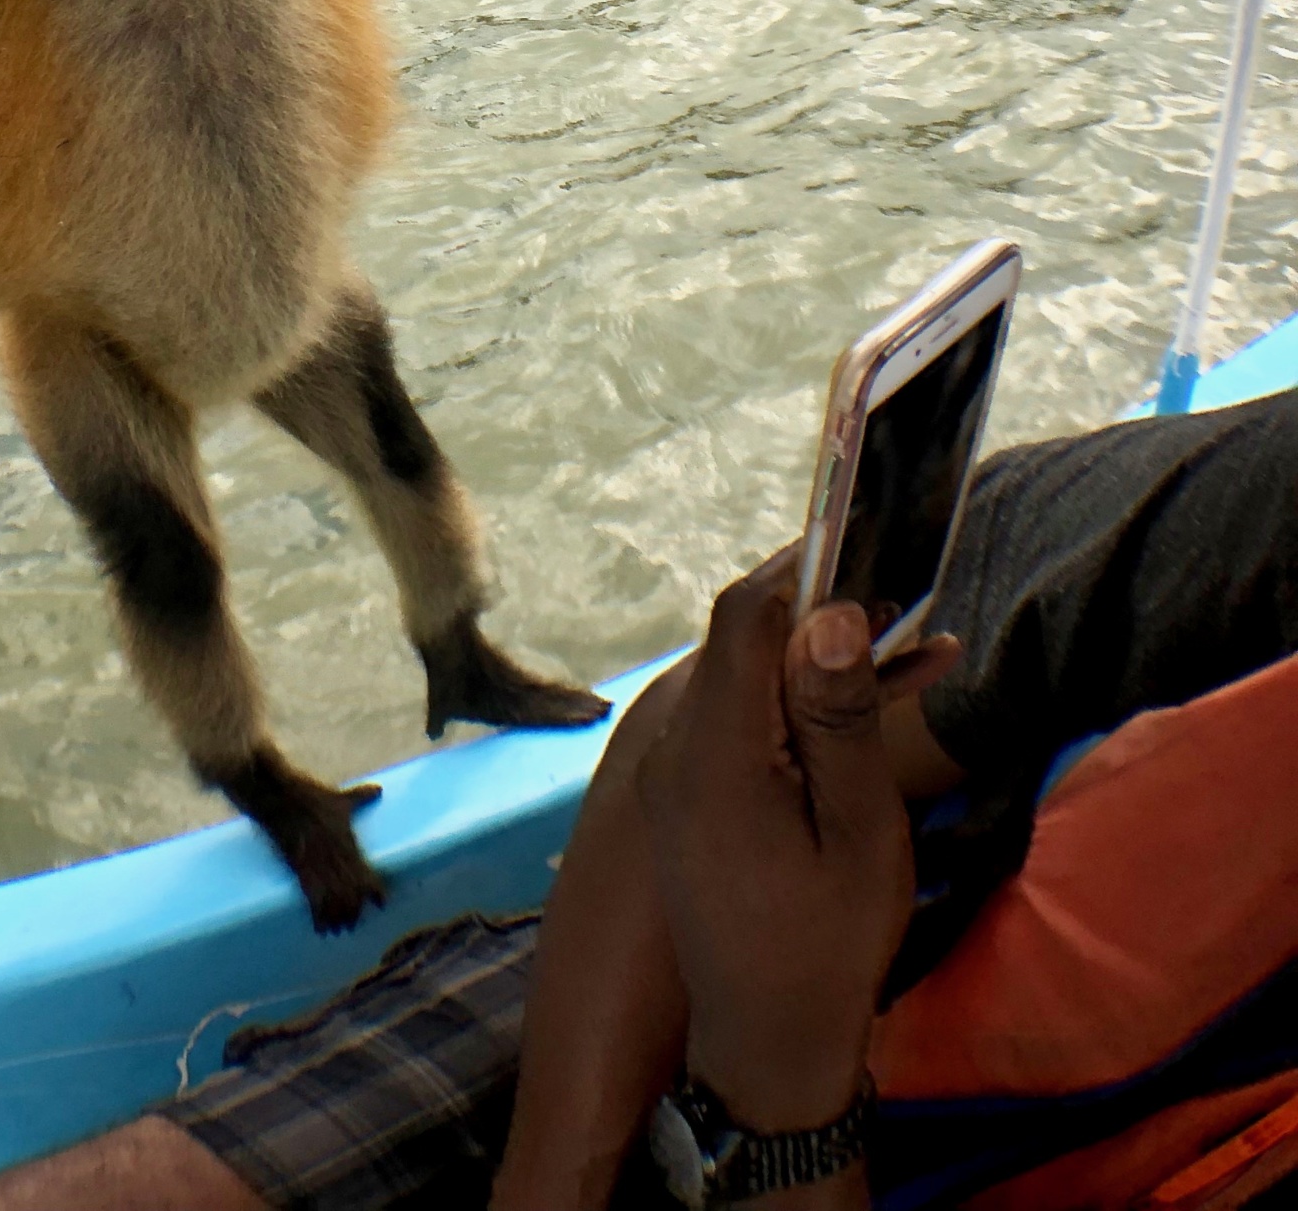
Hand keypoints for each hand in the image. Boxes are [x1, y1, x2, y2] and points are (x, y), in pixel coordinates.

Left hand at [636, 557, 914, 1133]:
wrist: (769, 1044)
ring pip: (745, 682)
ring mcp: (675, 775)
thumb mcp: (858, 831)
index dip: (798, 572)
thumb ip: (839, 718)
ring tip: (912, 640)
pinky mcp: (689, 797)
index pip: (743, 622)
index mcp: (713, 755)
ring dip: (817, 661)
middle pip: (740, 645)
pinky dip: (797, 708)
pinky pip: (741, 724)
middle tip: (903, 594)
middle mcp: (677, 752)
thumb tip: (831, 612)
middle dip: (818, 612)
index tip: (864, 543)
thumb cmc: (827, 945)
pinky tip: (871, 699)